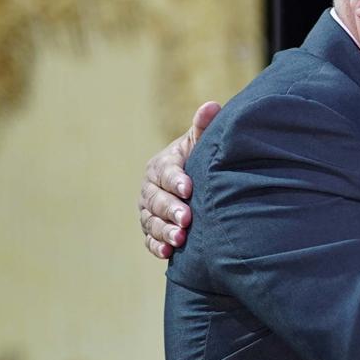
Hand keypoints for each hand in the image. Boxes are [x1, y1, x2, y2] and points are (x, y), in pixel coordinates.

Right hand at [139, 101, 219, 258]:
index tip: (189, 188)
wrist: (193, 184)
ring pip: (151, 221)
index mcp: (161, 165)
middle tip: (186, 219)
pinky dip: (156, 246)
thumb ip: (203, 128)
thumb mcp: (200, 144)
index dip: (176, 180)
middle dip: (170, 209)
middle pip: (156, 200)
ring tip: (180, 239)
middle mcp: (150, 188)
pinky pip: (149, 239)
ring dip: (164, 230)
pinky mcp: (151, 229)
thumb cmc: (198, 160)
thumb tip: (211, 106)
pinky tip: (167, 253)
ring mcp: (148, 210)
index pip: (166, 172)